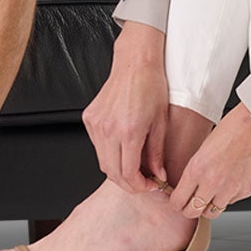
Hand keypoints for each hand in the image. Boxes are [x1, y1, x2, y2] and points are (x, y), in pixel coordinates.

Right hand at [83, 21, 170, 192]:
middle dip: (129, 183)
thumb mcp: (160, 124)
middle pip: (113, 173)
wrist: (135, 64)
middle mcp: (108, 129)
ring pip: (103, 162)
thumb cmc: (151, 87)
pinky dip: (109, 154)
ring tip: (135, 166)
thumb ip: (157, 154)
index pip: (129, 174)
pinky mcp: (90, 119)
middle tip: (143, 182)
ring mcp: (96, 124)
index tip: (150, 186)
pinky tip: (122, 149)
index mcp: (128, 132)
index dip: (140, 186)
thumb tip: (158, 176)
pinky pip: (97, 146)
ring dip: (118, 170)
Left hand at [168, 104, 250, 221]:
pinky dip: (229, 197)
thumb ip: (197, 169)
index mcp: (197, 168)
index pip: (178, 200)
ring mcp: (231, 189)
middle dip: (190, 210)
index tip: (177, 202)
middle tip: (191, 205)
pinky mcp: (247, 191)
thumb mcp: (205, 147)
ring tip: (212, 195)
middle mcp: (213, 182)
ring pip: (213, 212)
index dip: (176, 204)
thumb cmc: (234, 128)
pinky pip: (232, 201)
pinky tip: (231, 183)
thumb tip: (192, 185)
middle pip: (193, 212)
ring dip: (210, 206)